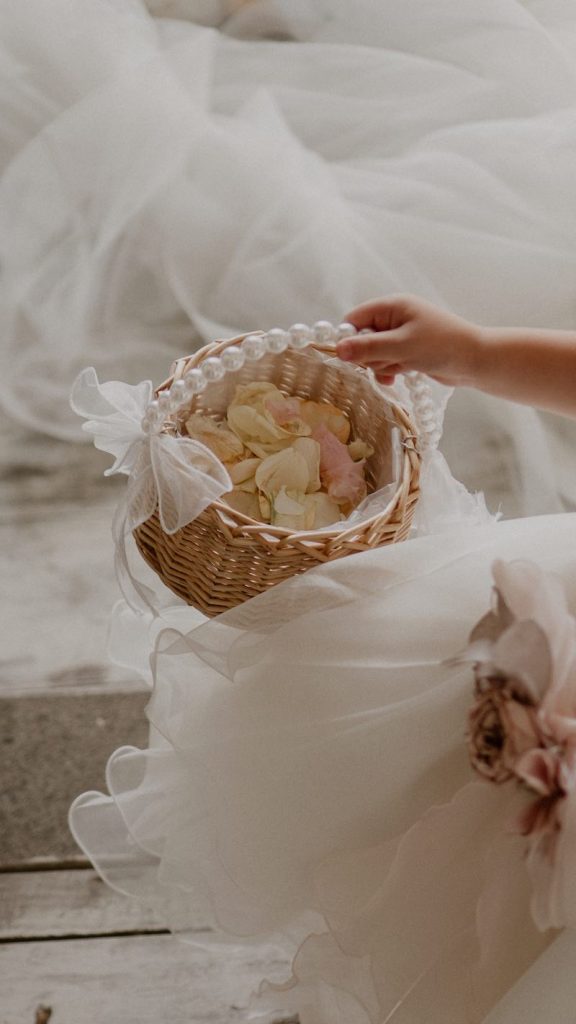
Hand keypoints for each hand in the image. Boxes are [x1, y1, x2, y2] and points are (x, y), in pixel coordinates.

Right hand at [336, 294, 481, 386]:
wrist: (475, 361)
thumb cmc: (441, 346)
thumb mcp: (401, 347)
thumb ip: (368, 348)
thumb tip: (337, 349)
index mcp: (392, 306)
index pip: (354, 319)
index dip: (348, 338)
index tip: (350, 358)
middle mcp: (394, 318)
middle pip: (362, 339)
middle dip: (370, 356)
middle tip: (388, 361)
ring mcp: (401, 335)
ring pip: (374, 354)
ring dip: (382, 366)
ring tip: (400, 368)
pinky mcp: (407, 351)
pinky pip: (386, 362)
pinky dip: (389, 371)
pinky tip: (397, 378)